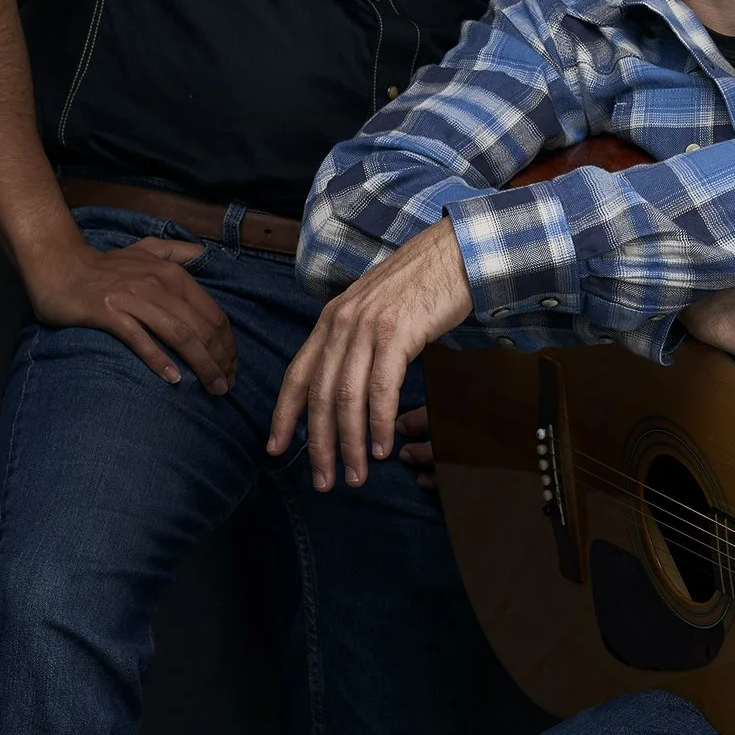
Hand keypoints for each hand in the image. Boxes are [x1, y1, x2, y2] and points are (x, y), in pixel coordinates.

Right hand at [23, 229, 236, 392]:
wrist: (59, 265)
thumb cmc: (105, 265)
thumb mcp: (146, 249)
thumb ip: (177, 251)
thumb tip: (206, 253)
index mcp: (173, 274)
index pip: (213, 314)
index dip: (228, 344)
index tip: (232, 367)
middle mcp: (158, 284)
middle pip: (202, 328)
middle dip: (220, 360)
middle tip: (226, 385)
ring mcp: (134, 298)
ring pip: (180, 335)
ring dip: (202, 364)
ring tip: (213, 387)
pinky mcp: (110, 313)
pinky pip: (141, 339)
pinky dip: (160, 360)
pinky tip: (174, 379)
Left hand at [268, 220, 474, 488]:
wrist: (458, 252)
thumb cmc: (423, 285)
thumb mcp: (376, 310)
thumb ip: (356, 341)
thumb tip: (349, 383)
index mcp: (332, 320)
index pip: (297, 374)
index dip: (284, 415)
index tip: (276, 448)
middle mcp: (341, 323)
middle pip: (318, 394)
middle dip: (318, 444)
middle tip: (323, 482)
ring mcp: (368, 326)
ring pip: (346, 396)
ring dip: (349, 443)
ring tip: (355, 476)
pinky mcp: (397, 332)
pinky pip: (380, 387)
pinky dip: (378, 422)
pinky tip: (380, 447)